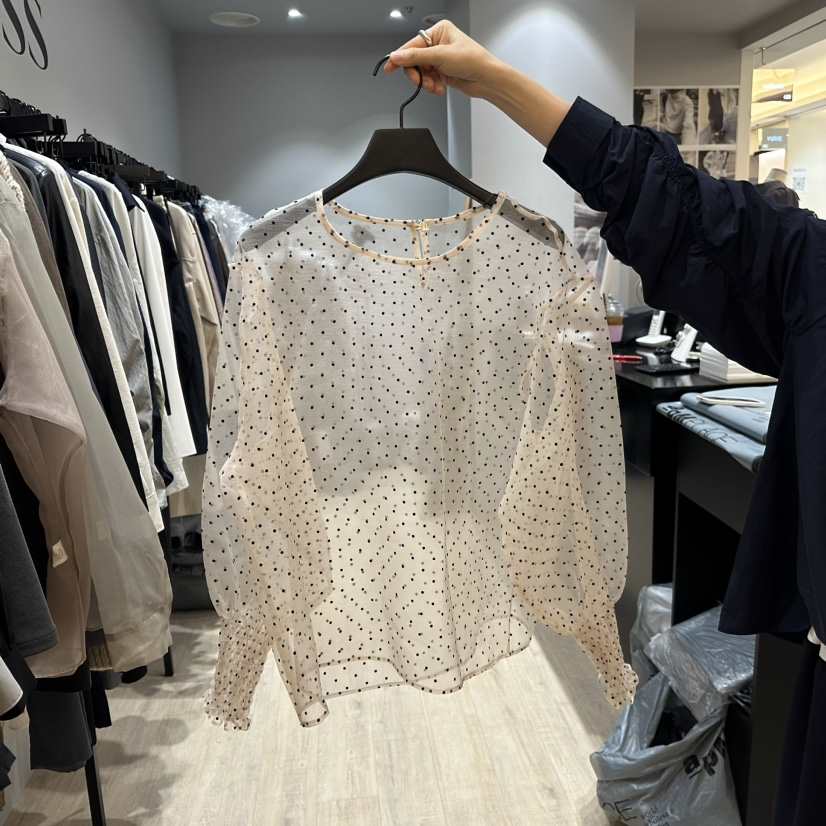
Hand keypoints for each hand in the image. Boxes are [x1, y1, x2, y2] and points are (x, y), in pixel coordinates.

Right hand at [385, 19, 503, 98]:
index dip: (400, 58)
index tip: (389, 67)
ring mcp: (439, 59)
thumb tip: (397, 56)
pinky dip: (432, 86)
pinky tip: (440, 87)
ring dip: (426, 83)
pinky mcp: (442, 72)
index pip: (412, 45)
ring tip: (435, 86)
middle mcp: (438, 43)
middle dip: (418, 74)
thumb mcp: (441, 56)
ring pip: (421, 73)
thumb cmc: (473, 60)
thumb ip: (416, 57)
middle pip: (414, 61)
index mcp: (438, 31)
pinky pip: (428, 80)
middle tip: (421, 82)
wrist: (487, 79)